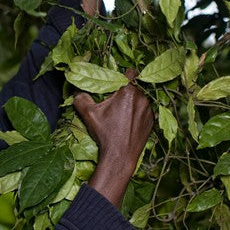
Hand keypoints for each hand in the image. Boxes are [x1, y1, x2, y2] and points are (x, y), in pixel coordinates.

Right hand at [73, 71, 153, 207]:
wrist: (120, 156)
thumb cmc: (105, 134)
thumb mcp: (88, 115)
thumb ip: (81, 98)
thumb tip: (77, 91)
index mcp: (128, 92)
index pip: (131, 72)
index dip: (123, 75)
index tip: (116, 83)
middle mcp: (142, 98)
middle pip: (134, 87)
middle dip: (125, 91)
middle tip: (114, 102)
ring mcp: (149, 110)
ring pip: (140, 99)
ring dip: (132, 103)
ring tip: (121, 115)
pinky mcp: (151, 121)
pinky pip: (145, 111)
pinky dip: (137, 113)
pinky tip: (128, 123)